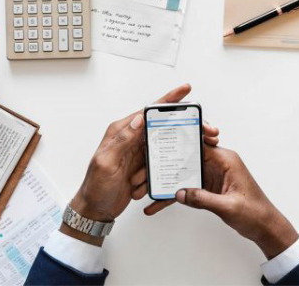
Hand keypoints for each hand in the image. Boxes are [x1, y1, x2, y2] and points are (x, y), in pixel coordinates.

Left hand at [64, 84, 219, 245]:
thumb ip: (123, 139)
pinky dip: (162, 171)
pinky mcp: (143, 165)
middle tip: (203, 130)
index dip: (168, 100)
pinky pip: (160, 163)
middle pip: (161, 125)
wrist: (96, 210)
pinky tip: (158, 179)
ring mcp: (138, 152)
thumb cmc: (95, 187)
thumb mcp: (106, 162)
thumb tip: (139, 118)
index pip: (148, 111)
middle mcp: (131, 138)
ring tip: (166, 165)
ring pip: (163, 146)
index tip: (185, 90)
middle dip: (180, 127)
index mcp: (121, 131)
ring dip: (169, 156)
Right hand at [146, 145, 297, 259]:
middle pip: (187, 157)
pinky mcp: (208, 187)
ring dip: (167, 181)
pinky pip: (187, 188)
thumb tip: (180, 193)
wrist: (265, 227)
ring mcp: (212, 175)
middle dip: (167, 162)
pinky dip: (175, 195)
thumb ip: (203, 199)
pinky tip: (159, 203)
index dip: (180, 142)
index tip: (163, 141)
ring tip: (146, 188)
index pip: (200, 143)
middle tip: (147, 168)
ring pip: (184, 173)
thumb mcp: (228, 206)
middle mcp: (218, 164)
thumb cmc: (255, 212)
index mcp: (226, 160)